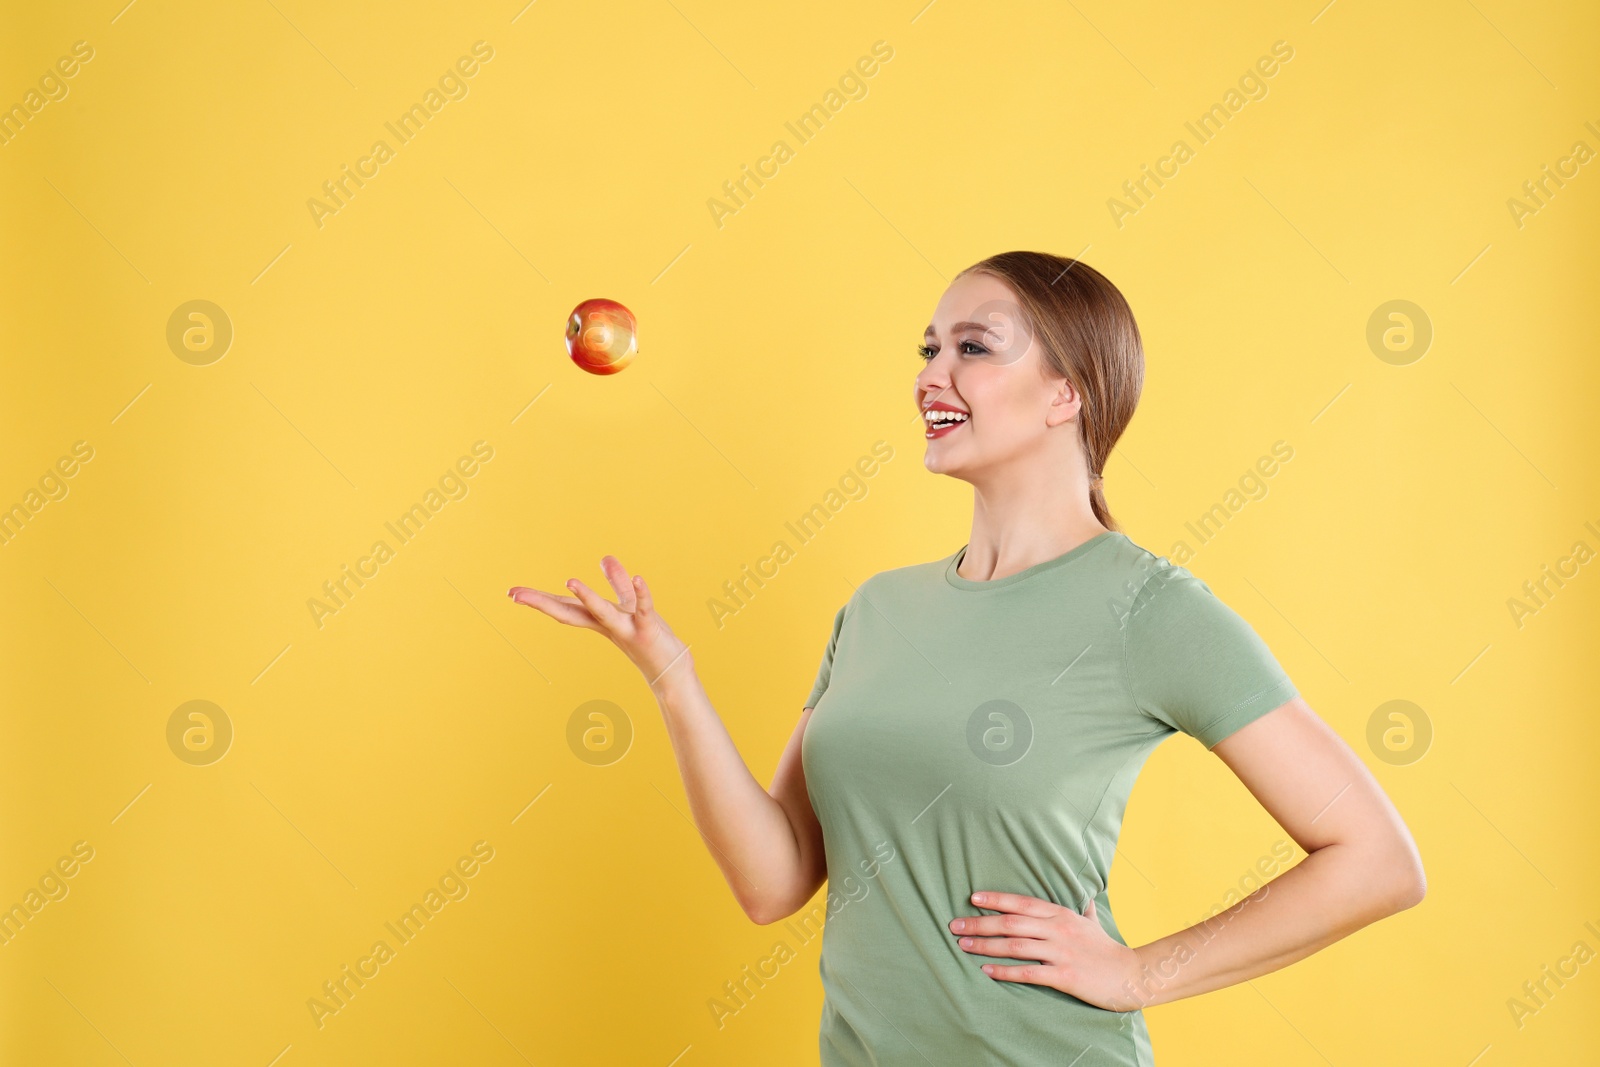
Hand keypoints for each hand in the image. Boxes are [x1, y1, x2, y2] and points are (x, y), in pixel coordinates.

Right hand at [508, 556, 692, 686]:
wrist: (670, 670)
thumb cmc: (648, 637)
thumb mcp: (629, 605)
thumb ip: (617, 582)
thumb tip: (605, 558)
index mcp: (598, 619)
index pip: (564, 606)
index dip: (539, 599)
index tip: (512, 593)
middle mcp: (606, 625)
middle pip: (571, 611)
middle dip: (543, 602)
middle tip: (515, 594)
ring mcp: (626, 629)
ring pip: (603, 612)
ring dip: (588, 598)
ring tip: (570, 581)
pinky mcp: (648, 630)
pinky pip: (644, 609)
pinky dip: (641, 594)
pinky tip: (638, 577)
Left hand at [948, 891, 1144, 1011]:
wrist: (1131, 974)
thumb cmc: (1107, 949)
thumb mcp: (1092, 922)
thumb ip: (1084, 909)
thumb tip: (1085, 896)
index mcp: (1062, 914)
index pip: (1022, 903)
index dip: (996, 899)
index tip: (973, 898)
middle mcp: (1058, 929)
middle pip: (1011, 922)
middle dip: (980, 922)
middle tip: (955, 925)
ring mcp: (1061, 952)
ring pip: (1015, 945)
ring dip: (986, 945)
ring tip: (963, 944)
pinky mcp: (1064, 975)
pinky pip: (1028, 972)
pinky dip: (1005, 971)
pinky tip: (987, 970)